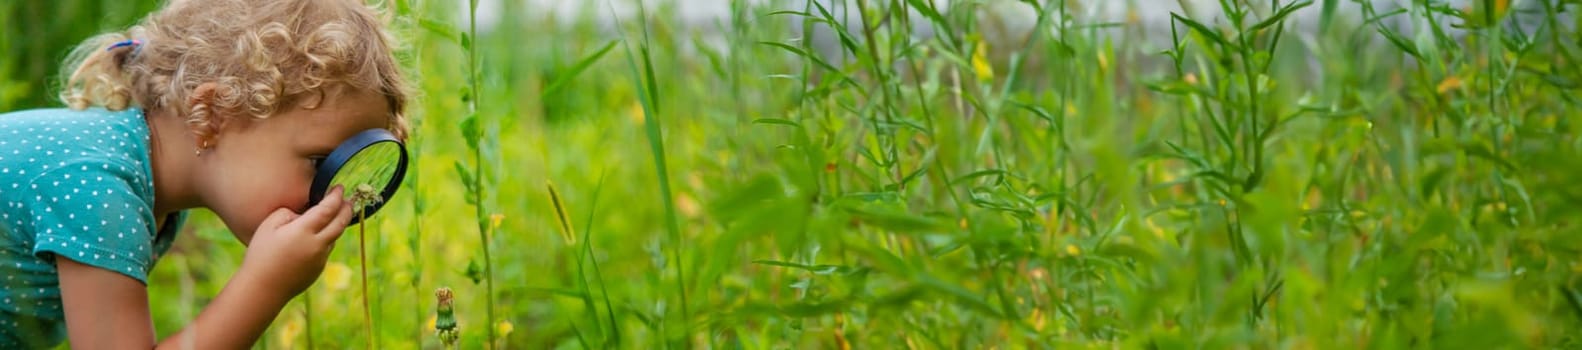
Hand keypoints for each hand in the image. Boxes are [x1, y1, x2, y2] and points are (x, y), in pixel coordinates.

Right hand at [238, 186, 353, 300]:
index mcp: (304, 231)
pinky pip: (326, 250)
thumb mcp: (268, 225)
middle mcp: (317, 244)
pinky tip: (316, 237)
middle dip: (347, 208)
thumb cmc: (261, 254)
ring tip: (334, 215)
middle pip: (341, 222)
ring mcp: (320, 259)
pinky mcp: (319, 269)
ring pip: (334, 237)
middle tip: (349, 199)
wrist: (262, 288)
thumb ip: (289, 213)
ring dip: (336, 224)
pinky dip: (326, 240)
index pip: (328, 208)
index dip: (336, 196)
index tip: (339, 187)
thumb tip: (303, 214)